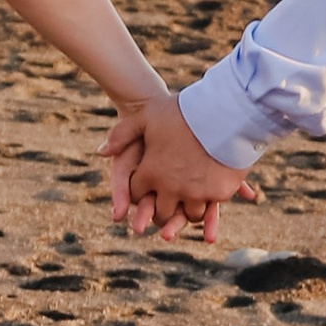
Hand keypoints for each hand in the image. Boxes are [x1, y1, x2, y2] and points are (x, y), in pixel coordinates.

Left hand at [102, 89, 261, 242]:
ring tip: (188, 203)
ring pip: (188, 215)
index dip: (138, 192)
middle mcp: (171, 188)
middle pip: (162, 212)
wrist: (223, 110)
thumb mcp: (147, 116)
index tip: (144, 188)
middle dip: (161, 210)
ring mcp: (196, 193)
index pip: (136, 195)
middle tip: (165, 207)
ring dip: (186, 211)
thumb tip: (102, 153)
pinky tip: (208, 196)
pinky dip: (209, 205)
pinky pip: (211, 207)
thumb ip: (122, 134)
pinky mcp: (218, 193)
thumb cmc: (183, 111)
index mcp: (150, 173)